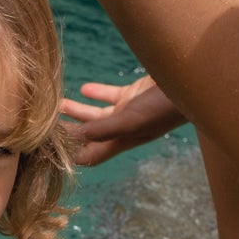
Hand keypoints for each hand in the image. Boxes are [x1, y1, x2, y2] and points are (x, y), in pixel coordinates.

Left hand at [60, 75, 186, 166]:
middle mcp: (124, 129)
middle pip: (89, 136)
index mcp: (122, 140)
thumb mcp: (133, 118)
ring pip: (96, 115)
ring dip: (77, 111)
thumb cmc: (165, 104)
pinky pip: (111, 96)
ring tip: (56, 105)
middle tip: (44, 126)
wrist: (193, 81)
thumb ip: (104, 128)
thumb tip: (77, 139)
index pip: (91, 156)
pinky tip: (83, 88)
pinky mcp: (135, 94)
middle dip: (68, 132)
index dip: (70, 156)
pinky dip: (97, 93)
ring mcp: (129, 111)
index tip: (48, 151)